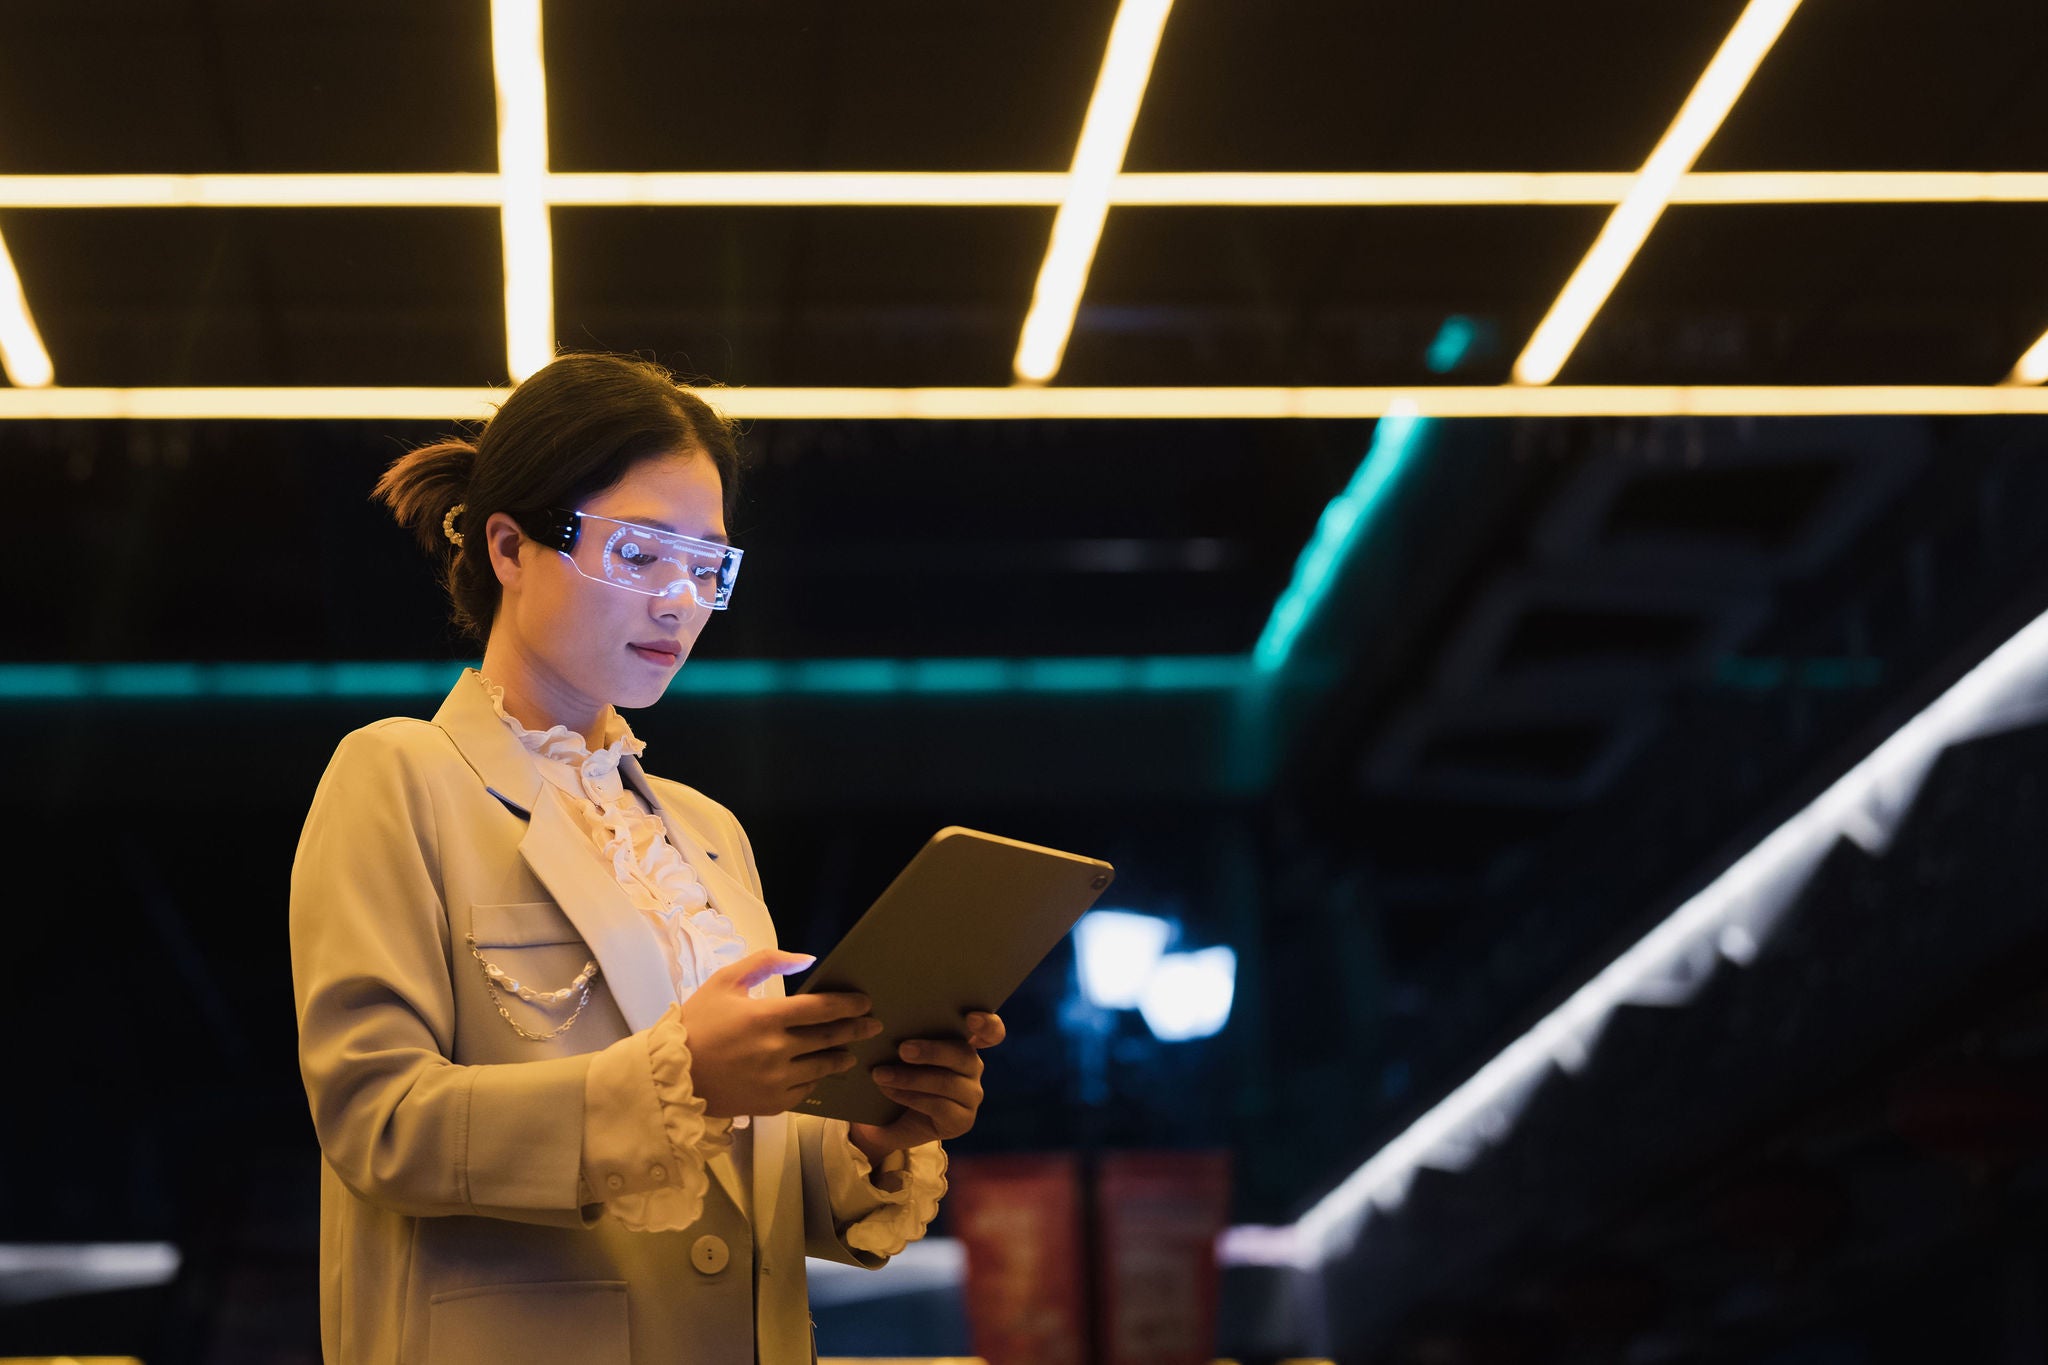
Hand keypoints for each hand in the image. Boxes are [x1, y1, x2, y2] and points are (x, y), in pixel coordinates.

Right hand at [679, 949, 883, 1118]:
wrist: (671, 1073)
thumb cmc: (698, 1022)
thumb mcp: (726, 981)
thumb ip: (767, 961)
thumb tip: (808, 959)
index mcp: (766, 1017)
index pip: (821, 1009)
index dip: (848, 1005)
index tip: (865, 1003)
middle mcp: (776, 1051)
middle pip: (828, 1039)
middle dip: (855, 1030)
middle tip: (874, 1025)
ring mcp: (775, 1081)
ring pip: (821, 1068)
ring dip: (840, 1058)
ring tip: (850, 1053)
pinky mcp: (770, 1105)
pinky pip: (804, 1092)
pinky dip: (815, 1081)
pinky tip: (819, 1074)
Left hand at [849, 1011, 1006, 1162]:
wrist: (886, 1121)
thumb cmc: (895, 1075)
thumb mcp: (898, 1054)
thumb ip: (905, 1037)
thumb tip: (888, 1020)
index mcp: (963, 1041)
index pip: (991, 1031)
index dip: (987, 1023)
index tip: (970, 1018)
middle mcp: (973, 1066)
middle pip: (964, 1054)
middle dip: (932, 1051)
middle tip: (902, 1049)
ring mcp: (971, 1094)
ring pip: (947, 1082)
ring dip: (911, 1078)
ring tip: (881, 1074)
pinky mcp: (963, 1120)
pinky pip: (940, 1106)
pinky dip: (910, 1097)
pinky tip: (890, 1092)